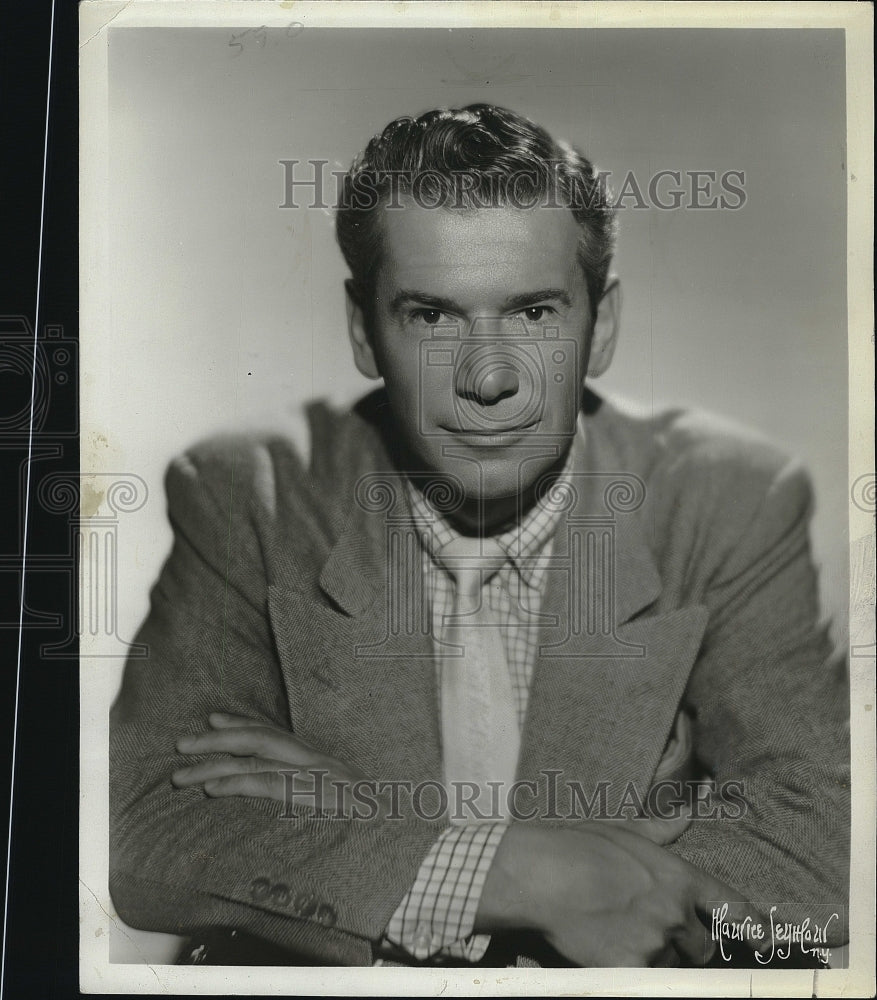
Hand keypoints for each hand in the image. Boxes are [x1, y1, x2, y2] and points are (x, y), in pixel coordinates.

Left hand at [172, 713, 368, 814]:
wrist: (406, 837)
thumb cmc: (376, 831)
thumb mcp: (343, 807)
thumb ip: (314, 798)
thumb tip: (284, 800)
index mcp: (323, 763)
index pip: (277, 734)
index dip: (243, 723)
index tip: (214, 719)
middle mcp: (320, 763)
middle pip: (261, 739)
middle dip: (218, 739)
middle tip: (182, 744)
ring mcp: (319, 778)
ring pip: (257, 761)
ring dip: (214, 766)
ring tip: (183, 774)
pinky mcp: (317, 798)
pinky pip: (270, 785)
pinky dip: (238, 784)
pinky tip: (212, 790)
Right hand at [477, 817, 763, 966]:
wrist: (544, 875)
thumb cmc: (580, 846)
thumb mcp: (626, 830)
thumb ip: (662, 828)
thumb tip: (687, 811)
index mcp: (679, 876)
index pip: (732, 906)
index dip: (754, 925)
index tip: (767, 939)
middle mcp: (676, 912)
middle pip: (701, 946)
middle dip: (682, 942)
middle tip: (647, 928)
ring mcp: (656, 943)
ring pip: (669, 964)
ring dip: (652, 957)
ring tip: (617, 934)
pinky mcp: (633, 969)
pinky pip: (645, 978)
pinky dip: (630, 970)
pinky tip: (608, 950)